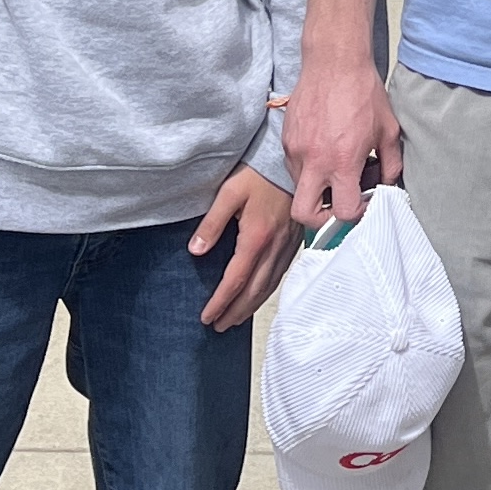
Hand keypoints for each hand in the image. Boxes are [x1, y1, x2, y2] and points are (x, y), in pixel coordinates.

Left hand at [194, 166, 300, 329]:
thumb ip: (212, 222)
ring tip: (235, 319)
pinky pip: (280, 275)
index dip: (220, 302)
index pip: (235, 280)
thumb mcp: (229, 192)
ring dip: (251, 307)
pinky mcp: (294, 242)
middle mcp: (274, 247)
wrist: (293, 163)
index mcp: (256, 237)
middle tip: (219, 326)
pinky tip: (259, 295)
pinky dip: (267, 292)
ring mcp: (287, 246)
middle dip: (235, 312)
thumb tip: (196, 250)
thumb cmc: (260, 172)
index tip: (207, 316)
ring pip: (269, 286)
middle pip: (253, 291)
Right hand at [283, 53, 401, 227]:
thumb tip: (388, 187)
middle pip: (305, 214)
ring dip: (316, 188)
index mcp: (342, 162)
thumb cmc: (364, 93)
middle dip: (321, 219)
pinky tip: (325, 149)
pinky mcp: (286, 139)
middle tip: (337, 204)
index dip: (356, 214)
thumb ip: (391, 165)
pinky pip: (294, 167)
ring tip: (335, 168)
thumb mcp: (389, 131)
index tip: (362, 203)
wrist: (334, 61)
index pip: (343, 212)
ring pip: (298, 189)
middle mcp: (314, 161)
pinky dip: (308, 168)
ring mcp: (296, 150)